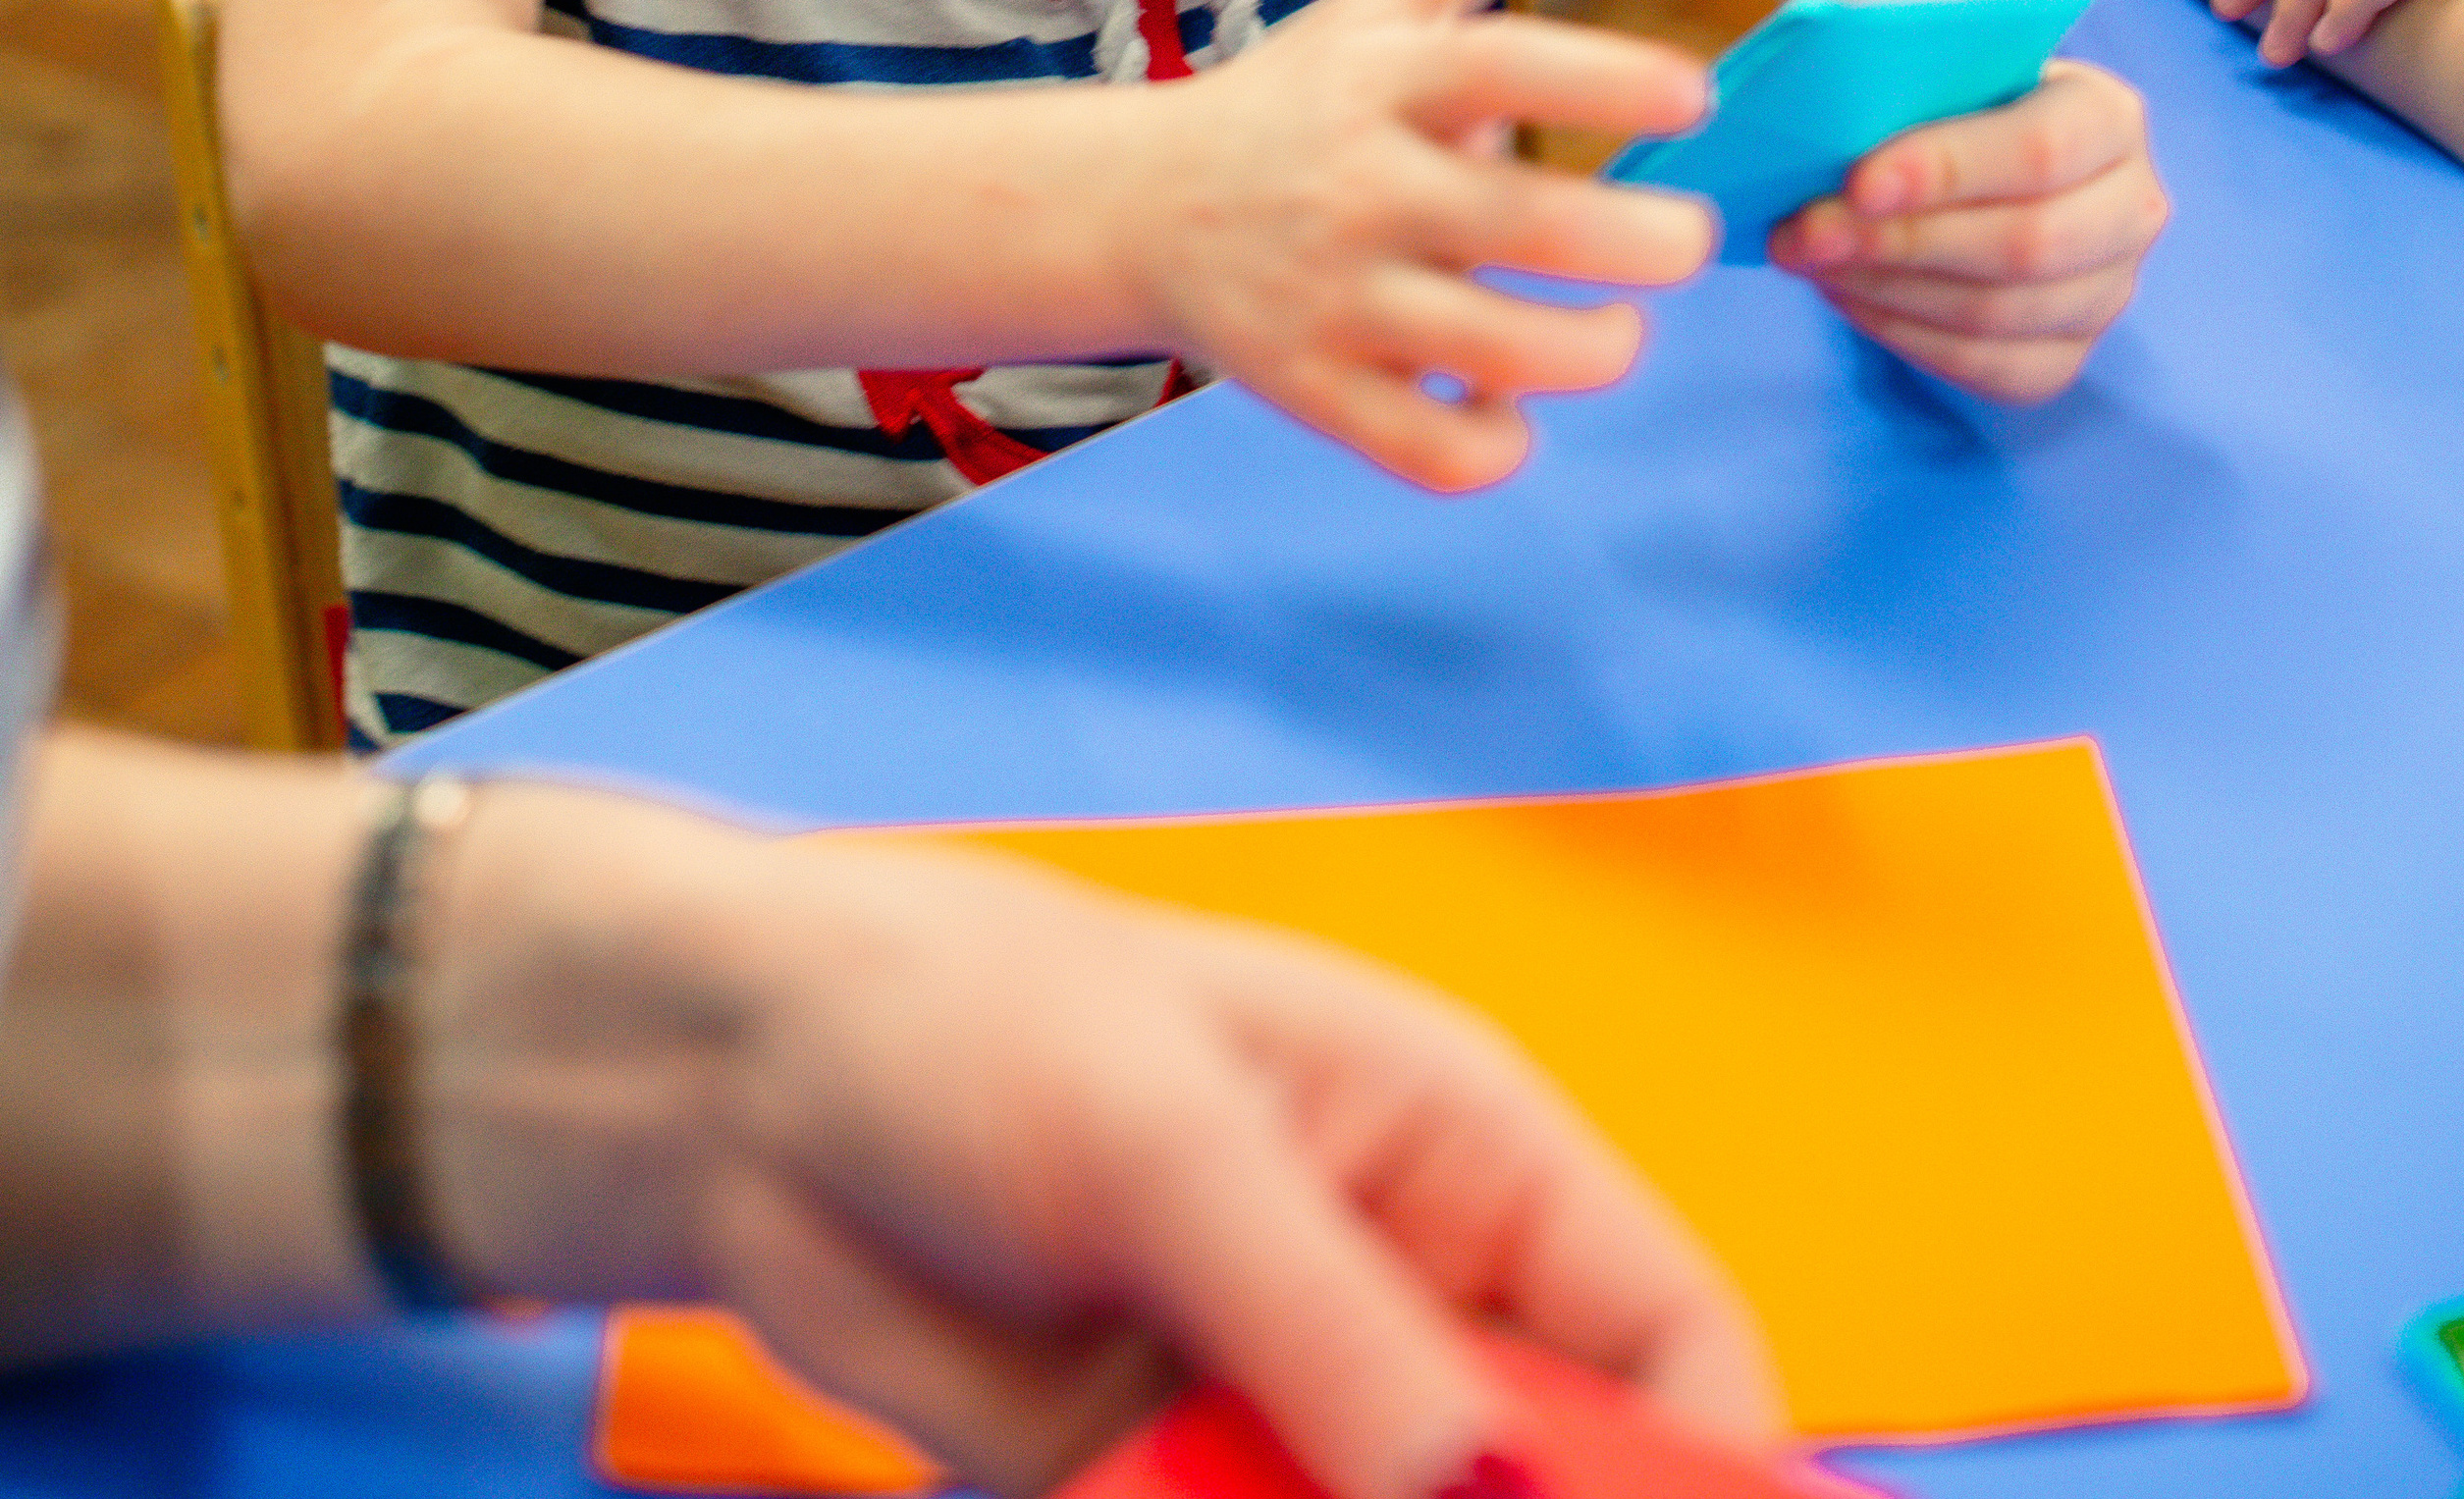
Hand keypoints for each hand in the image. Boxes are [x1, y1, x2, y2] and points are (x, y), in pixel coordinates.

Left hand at [432, 800, 1784, 1498]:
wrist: (739, 1096)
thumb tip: (1481, 1482)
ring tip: (1202, 1485)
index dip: (1715, 1477)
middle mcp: (1407, 1296)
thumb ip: (1328, 1319)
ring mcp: (1294, 1411)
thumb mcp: (1166, 1140)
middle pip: (1552, 1480)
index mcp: (1462, 1152)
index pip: (1668, 1338)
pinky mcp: (1173, 1494)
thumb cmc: (974, 1019)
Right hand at [1137, 0, 1715, 491]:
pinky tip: (1513, 408)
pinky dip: (1488, 446)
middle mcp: (1360, 184)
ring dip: (1582, 352)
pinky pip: (1420, 447)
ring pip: (1484, 349)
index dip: (1603, 78)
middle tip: (1690, 241)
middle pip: (1513, 221)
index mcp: (1389, 81)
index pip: (1500, 65)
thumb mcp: (1383, 5)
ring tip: (1620, 331)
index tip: (1696, 93)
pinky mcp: (1312, 390)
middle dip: (1629, 242)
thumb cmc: (1302, 101)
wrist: (1138, 208)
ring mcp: (1332, 294)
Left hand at [1767, 61, 2166, 401]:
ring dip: (1887, 291)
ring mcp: (2108, 291)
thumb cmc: (1949, 94)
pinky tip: (1847, 295)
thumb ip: (1906, 85)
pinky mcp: (2067, 353)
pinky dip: (1904, 335)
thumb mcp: (1942, 65)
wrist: (1970, 140)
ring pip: (1999, 314)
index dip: (1949, 169)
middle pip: (2026, 245)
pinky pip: (1988, 367)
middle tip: (1806, 232)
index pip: (2042, 149)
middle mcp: (2131, 208)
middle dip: (1901, 243)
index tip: (1859, 182)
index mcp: (2111, 116)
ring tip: (1809, 258)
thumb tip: (1828, 130)